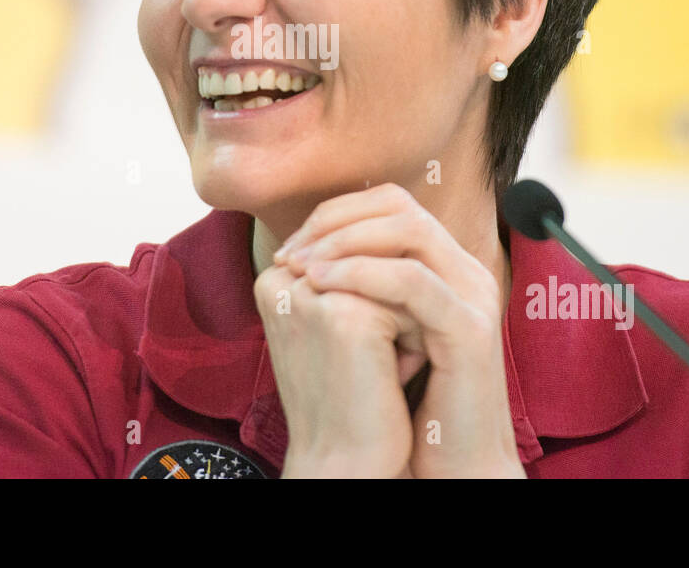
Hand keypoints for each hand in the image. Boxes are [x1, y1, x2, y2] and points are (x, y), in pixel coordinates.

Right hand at [254, 260, 412, 477]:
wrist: (345, 464)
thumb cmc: (349, 397)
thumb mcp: (334, 325)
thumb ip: (345, 276)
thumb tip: (396, 225)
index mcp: (273, 279)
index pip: (349, 248)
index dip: (376, 293)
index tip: (360, 349)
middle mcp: (283, 278)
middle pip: (372, 256)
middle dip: (391, 303)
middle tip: (373, 362)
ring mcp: (311, 294)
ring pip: (393, 272)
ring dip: (405, 317)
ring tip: (382, 367)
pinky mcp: (343, 315)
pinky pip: (408, 296)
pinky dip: (415, 336)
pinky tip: (393, 375)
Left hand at [276, 183, 525, 477]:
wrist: (450, 467)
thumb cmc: (408, 408)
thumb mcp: (377, 334)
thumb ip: (358, 292)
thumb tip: (301, 259)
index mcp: (444, 268)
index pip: (390, 204)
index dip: (336, 214)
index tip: (291, 245)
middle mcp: (464, 271)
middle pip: (399, 205)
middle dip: (336, 219)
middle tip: (291, 251)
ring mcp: (472, 296)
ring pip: (409, 229)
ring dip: (343, 240)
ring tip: (301, 266)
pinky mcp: (469, 329)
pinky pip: (413, 280)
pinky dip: (361, 274)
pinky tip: (322, 285)